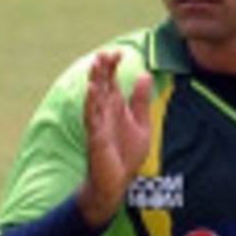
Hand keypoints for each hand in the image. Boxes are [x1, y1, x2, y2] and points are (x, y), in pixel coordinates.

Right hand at [79, 51, 151, 227]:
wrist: (117, 183)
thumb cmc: (126, 155)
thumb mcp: (141, 124)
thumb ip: (140, 101)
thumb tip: (145, 74)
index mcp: (115, 108)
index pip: (111, 81)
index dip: (112, 66)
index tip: (118, 52)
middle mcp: (104, 113)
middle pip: (101, 86)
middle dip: (102, 69)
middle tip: (104, 52)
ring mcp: (98, 125)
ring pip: (94, 98)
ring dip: (94, 81)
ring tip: (96, 65)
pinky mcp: (96, 138)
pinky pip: (92, 118)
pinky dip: (91, 104)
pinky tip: (91, 90)